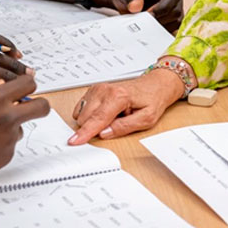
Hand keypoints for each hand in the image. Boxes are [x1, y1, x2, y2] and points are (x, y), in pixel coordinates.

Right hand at [0, 74, 50, 191]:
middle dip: (38, 104)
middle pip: (42, 106)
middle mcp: (7, 118)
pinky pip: (10, 144)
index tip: (25, 85)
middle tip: (28, 105)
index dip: (28, 83)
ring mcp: (10, 139)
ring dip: (11, 126)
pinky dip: (0, 143)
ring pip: (22, 126)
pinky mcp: (8, 156)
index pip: (27, 84)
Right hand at [68, 69, 184, 144]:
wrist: (154, 85)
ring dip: (94, 120)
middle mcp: (104, 90)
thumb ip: (124, 127)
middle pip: (86, 118)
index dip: (85, 132)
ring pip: (81, 114)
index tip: (74, 141)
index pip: (97, 119)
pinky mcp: (93, 90)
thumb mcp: (146, 119)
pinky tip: (105, 112)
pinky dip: (90, 114)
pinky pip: (81, 108)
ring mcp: (97, 89)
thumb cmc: (151, 100)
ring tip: (113, 116)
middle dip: (95, 127)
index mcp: (118, 97)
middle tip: (116, 121)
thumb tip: (104, 133)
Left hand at [89, 0, 184, 30]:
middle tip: (145, 22)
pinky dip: (161, 32)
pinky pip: (172, 29)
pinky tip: (149, 29)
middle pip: (176, 11)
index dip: (163, 7)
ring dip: (160, 26)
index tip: (149, 14)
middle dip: (161, 18)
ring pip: (176, 22)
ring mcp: (175, 7)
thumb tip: (136, 7)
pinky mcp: (172, 19)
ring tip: (145, 24)